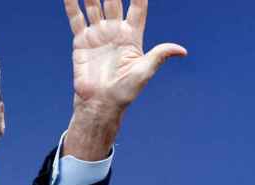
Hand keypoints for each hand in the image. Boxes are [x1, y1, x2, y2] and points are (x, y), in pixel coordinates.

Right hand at [62, 0, 185, 158]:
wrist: (100, 104)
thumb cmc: (125, 91)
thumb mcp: (144, 72)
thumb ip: (159, 55)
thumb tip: (182, 50)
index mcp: (132, 36)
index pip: (137, 8)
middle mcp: (115, 31)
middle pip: (113, 1)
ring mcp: (98, 34)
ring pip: (94, 5)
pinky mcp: (82, 41)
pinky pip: (76, 18)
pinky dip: (72, 4)